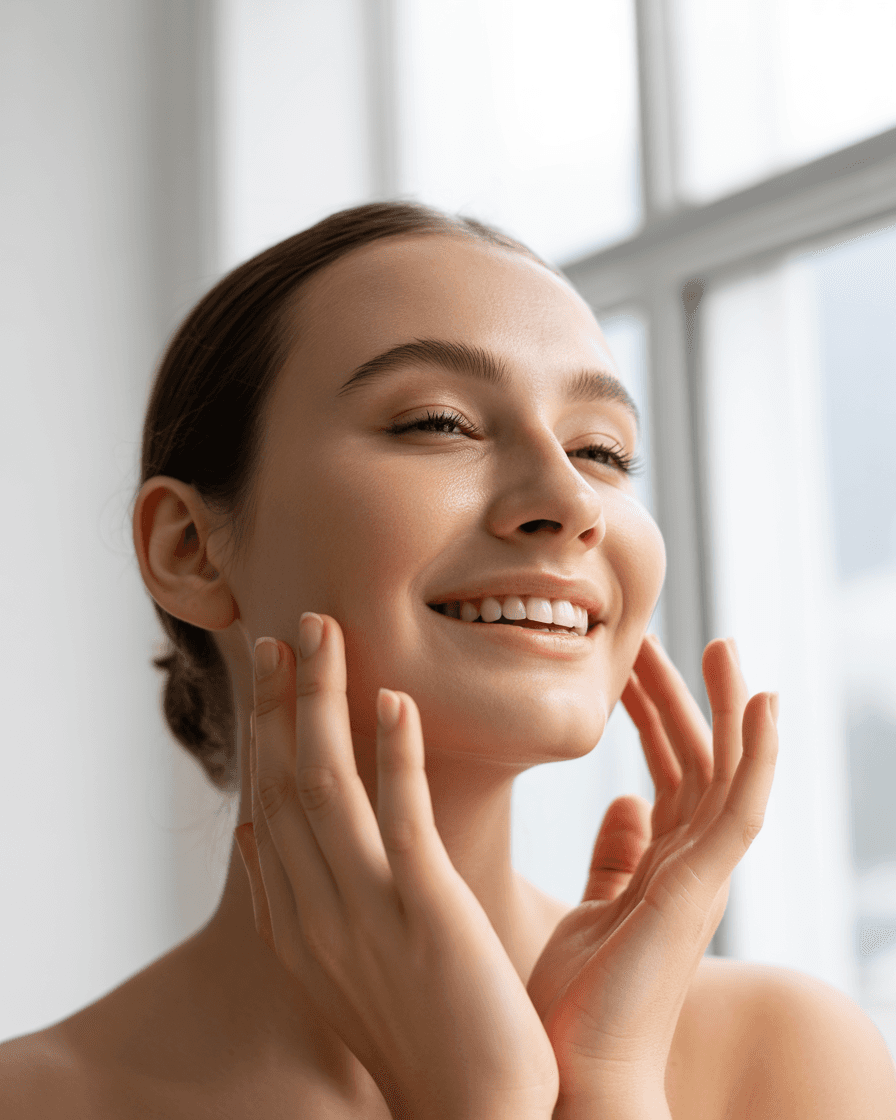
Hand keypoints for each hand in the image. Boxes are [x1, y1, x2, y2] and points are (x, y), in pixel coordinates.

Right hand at [234, 614, 558, 1119]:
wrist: (470, 1110)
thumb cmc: (413, 1033)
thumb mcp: (329, 968)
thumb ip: (288, 900)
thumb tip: (251, 839)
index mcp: (293, 920)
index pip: (267, 804)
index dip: (265, 731)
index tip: (270, 672)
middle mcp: (314, 909)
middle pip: (285, 782)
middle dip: (282, 700)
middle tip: (286, 629)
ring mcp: (365, 909)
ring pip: (328, 783)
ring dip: (323, 701)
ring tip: (323, 631)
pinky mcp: (424, 912)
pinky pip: (402, 817)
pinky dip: (395, 754)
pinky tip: (394, 700)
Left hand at [526, 635, 778, 1104]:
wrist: (573, 1079)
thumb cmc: (576, 1005)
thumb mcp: (592, 909)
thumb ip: (615, 858)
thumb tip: (625, 804)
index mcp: (663, 866)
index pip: (667, 771)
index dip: (653, 717)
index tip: (632, 667)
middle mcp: (689, 867)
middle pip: (693, 761)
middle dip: (678, 697)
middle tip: (658, 640)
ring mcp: (700, 877)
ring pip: (725, 773)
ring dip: (726, 707)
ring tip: (722, 646)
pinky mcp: (700, 889)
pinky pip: (741, 809)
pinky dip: (758, 755)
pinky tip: (761, 702)